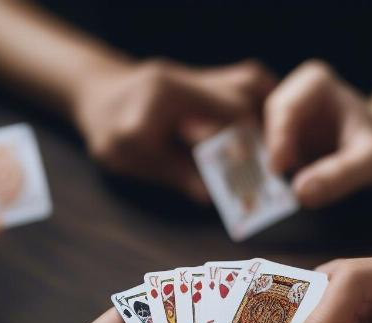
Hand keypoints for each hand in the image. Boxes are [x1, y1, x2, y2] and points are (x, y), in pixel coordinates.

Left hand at [73, 58, 274, 201]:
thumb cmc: (109, 130)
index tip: (264, 167)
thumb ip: (172, 172)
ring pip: (247, 82)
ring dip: (266, 112)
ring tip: (275, 148)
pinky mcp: (202, 81)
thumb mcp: (133, 157)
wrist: (97, 96)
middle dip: (263, 129)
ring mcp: (197, 76)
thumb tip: (209, 196)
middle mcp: (188, 78)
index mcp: (169, 95)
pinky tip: (263, 132)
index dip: (250, 139)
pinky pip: (239, 86)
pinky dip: (256, 106)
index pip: (225, 111)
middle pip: (244, 92)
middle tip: (274, 163)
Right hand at [264, 60, 371, 207]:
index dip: (277, 140)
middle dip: (268, 157)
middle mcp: (294, 96)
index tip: (279, 170)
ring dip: (263, 172)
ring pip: (259, 146)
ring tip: (273, 197)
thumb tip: (301, 193)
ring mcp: (285, 123)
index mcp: (314, 82)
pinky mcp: (282, 147)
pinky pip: (264, 163)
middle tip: (274, 189)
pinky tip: (277, 199)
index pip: (282, 108)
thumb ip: (341, 175)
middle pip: (263, 126)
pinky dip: (267, 182)